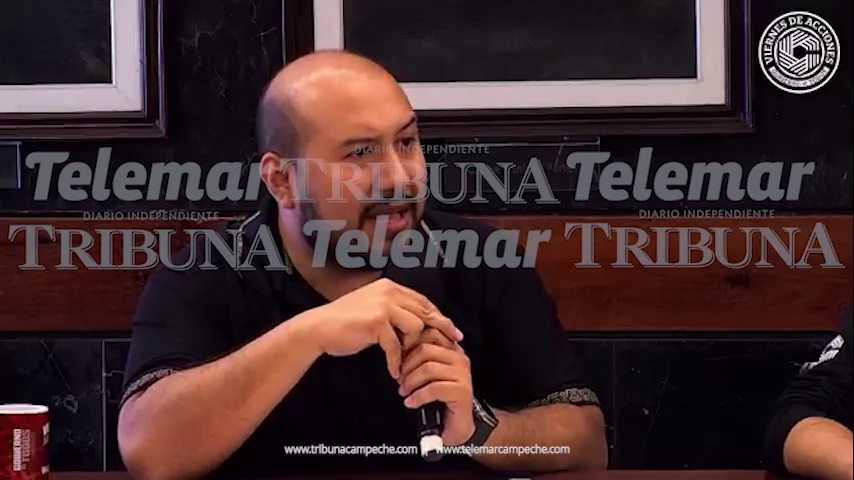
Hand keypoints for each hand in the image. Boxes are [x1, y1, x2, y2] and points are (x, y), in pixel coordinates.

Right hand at [300, 278, 463, 378]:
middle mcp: (389, 292)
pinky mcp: (377, 322)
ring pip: (415, 327)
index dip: (439, 317)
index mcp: (390, 287)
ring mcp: (383, 305)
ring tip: (405, 360)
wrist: (319, 328)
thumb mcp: (373, 309)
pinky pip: (396, 345)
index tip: (452, 331)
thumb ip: (394, 311)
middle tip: (452, 345)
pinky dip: (395, 361)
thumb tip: (418, 323)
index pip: (423, 301)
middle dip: (439, 331)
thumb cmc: (345, 322)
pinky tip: (394, 372)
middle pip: (425, 312)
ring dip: (412, 347)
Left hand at [398, 328, 474, 445]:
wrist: (457, 428)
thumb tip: (398, 347)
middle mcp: (460, 358)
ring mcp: (463, 374)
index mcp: (452, 350)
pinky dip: (418, 396)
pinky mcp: (462, 391)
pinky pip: (433, 388)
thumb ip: (420, 358)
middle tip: (399, 380)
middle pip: (426, 350)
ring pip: (428, 368)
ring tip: (404, 392)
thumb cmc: (440, 401)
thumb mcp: (428, 375)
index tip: (398, 361)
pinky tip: (411, 403)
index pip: (429, 333)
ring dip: (410, 381)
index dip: (409, 345)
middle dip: (407, 365)